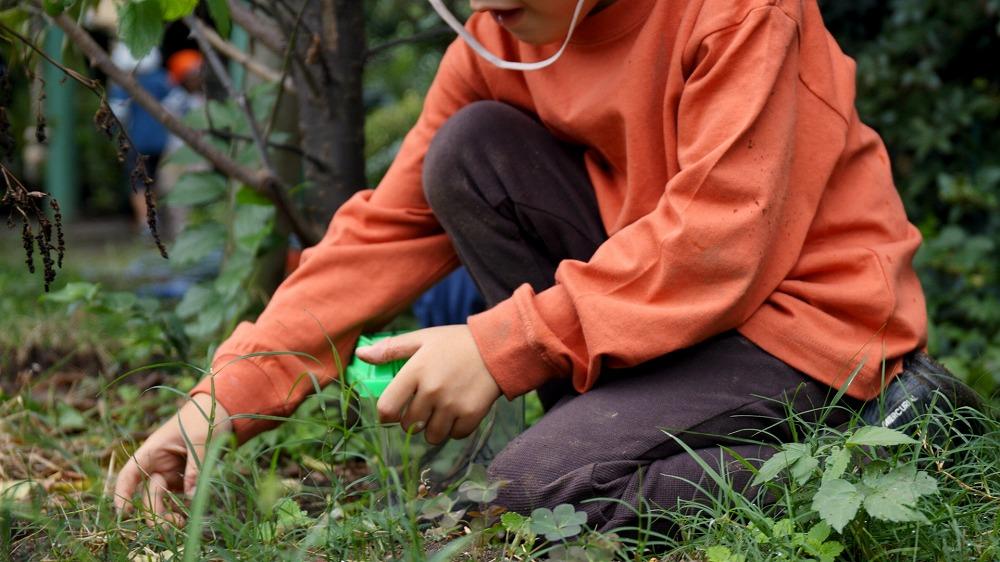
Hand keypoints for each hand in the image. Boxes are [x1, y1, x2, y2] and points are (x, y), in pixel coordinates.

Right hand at [113, 393, 230, 525]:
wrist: (219, 411)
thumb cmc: (203, 418)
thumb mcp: (200, 439)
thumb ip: (195, 467)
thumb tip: (190, 496)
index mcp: (153, 450)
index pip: (130, 474)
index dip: (122, 493)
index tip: (123, 513)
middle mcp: (157, 465)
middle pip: (148, 494)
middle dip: (154, 513)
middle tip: (169, 527)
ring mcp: (169, 473)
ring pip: (161, 500)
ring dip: (166, 514)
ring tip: (181, 523)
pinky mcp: (182, 479)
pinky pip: (177, 498)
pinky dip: (180, 508)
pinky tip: (188, 514)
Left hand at [355, 325, 501, 444]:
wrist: (497, 348)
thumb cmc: (456, 342)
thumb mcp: (423, 339)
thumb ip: (391, 349)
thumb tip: (361, 354)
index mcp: (416, 371)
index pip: (387, 408)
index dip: (385, 416)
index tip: (391, 413)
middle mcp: (432, 391)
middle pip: (409, 426)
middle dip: (411, 421)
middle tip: (421, 408)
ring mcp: (453, 405)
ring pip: (431, 436)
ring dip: (432, 428)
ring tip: (440, 412)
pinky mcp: (472, 415)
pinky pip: (454, 436)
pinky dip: (454, 429)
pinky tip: (457, 413)